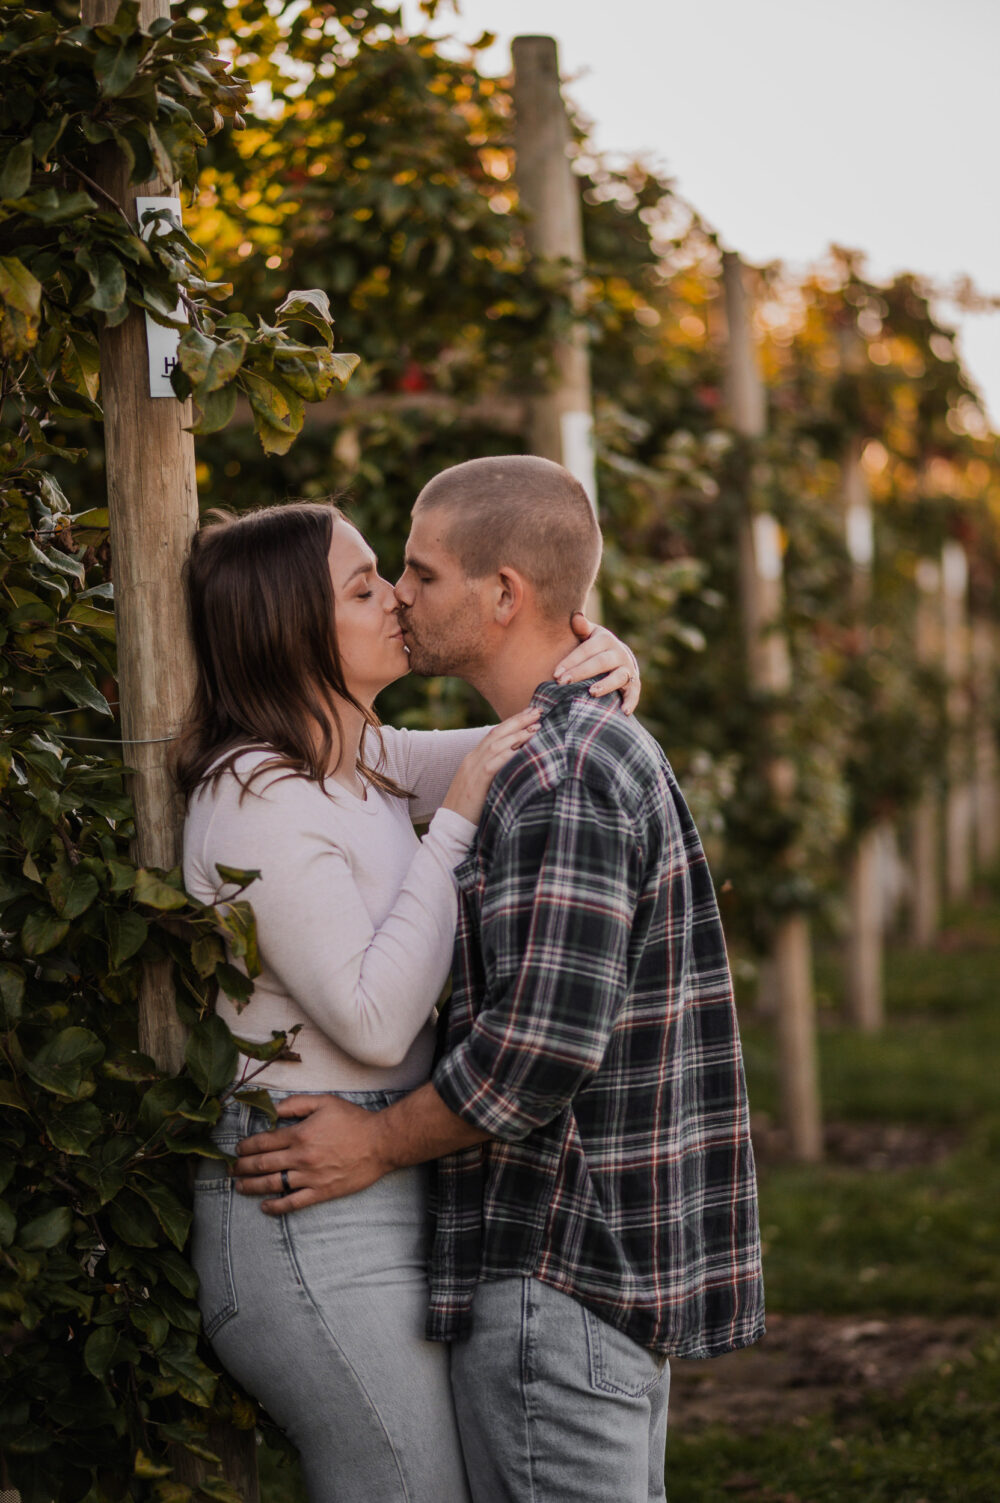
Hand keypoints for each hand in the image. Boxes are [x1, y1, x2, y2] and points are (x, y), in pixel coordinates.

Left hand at [233, 1094, 391, 1213]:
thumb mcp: (324, 1102)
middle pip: (263, 1165)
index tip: (237, 1149)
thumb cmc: (353, 1120)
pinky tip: (265, 1206)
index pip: (264, 1142)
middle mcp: (301, 1158)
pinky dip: (276, 1206)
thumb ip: (296, 1104)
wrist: (380, 1143)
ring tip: (239, 1186)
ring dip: (251, 1186)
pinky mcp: (321, 1192)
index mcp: (300, 1135)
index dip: (246, 1146)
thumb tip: (273, 1109)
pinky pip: (293, 1202)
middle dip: (242, 1167)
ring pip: (273, 1185)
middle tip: (230, 1168)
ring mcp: (310, 1178)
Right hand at [441, 707, 540, 821]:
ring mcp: (473, 768)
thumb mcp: (482, 785)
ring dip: (518, 734)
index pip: (493, 734)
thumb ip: (494, 771)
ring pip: (497, 744)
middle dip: (517, 721)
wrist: (451, 825)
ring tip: (536, 726)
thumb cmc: (470, 809)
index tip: (529, 714)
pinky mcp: (477, 781)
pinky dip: (510, 753)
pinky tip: (524, 747)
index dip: (511, 723)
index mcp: (472, 758)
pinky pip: (495, 762)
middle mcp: (472, 759)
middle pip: (496, 733)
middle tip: (537, 711)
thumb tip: (515, 763)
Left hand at [554, 613, 640, 714]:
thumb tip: (576, 617)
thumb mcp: (588, 634)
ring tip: (592, 692)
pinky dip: (630, 702)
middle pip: (600, 662)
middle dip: (581, 672)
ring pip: (618, 676)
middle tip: (562, 683)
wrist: (618, 655)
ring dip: (606, 685)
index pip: (586, 650)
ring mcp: (628, 668)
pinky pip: (634, 693)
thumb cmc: (594, 646)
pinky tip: (623, 712)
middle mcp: (619, 653)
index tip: (555, 674)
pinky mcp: (634, 683)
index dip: (571, 661)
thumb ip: (581, 627)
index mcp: (605, 639)